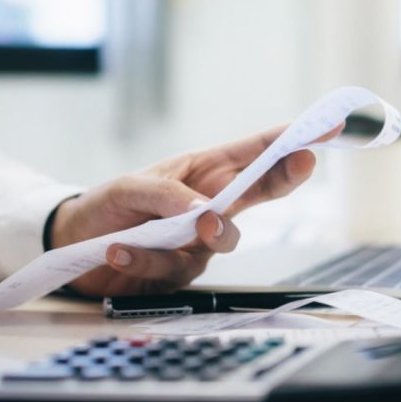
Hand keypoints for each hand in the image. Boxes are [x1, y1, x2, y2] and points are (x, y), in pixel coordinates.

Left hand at [50, 123, 341, 296]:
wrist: (73, 246)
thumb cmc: (107, 205)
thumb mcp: (130, 187)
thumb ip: (167, 195)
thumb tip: (203, 213)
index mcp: (203, 172)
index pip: (255, 154)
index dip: (292, 141)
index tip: (327, 128)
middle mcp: (209, 205)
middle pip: (260, 192)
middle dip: (284, 176)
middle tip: (303, 161)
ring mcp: (198, 242)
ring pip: (224, 239)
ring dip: (209, 231)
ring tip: (187, 225)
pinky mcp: (179, 273)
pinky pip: (172, 269)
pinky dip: (143, 260)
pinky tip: (117, 251)